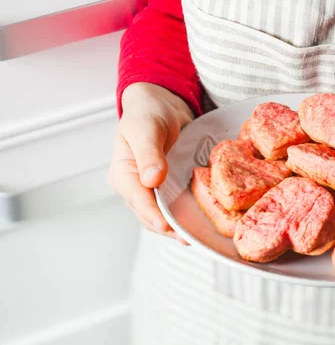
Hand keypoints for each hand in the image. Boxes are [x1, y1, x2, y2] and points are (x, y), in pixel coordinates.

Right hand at [108, 83, 193, 243]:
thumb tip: (152, 180)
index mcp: (123, 173)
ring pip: (163, 215)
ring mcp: (152, 190)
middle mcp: (135, 186)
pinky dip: (186, 214)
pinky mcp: (168, 188)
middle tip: (189, 239)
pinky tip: (202, 221)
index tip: (168, 227)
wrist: (162, 105)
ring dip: (178, 227)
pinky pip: (176, 205)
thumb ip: (149, 153)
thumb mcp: (146, 128)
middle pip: (149, 215)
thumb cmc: (148, 113)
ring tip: (197, 237)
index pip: (137, 199)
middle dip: (168, 228)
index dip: (153, 215)